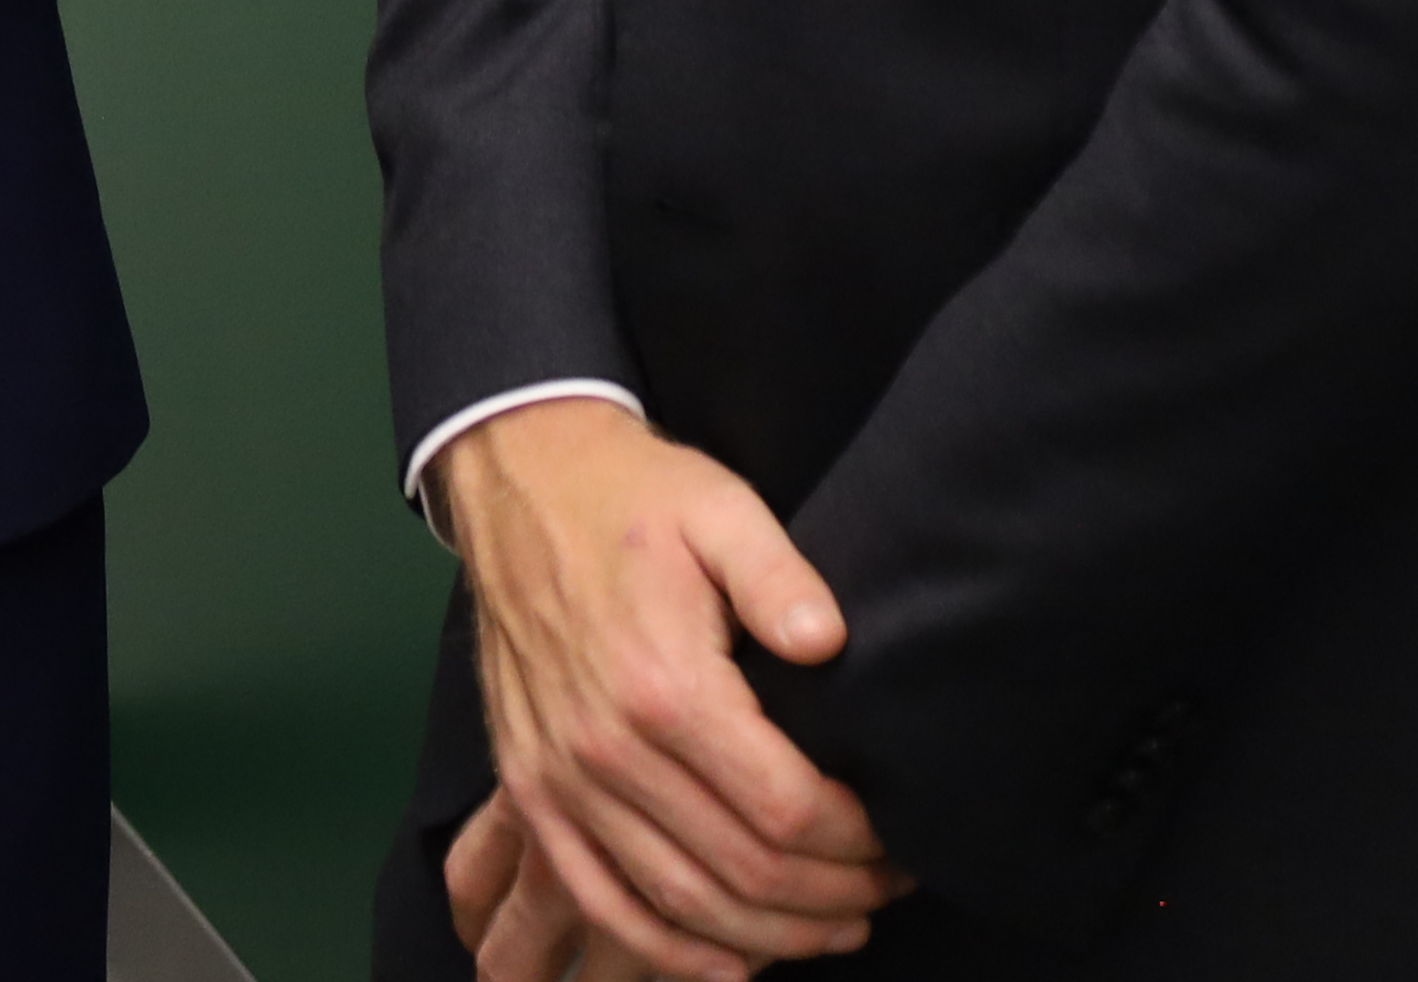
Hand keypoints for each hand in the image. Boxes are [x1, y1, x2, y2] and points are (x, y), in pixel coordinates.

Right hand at [438, 400, 899, 978]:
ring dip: (769, 935)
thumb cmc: (632, 499)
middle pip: (742, 870)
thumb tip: (832, 641)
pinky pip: (601, 900)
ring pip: (680, 901)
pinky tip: (728, 964)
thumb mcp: (720, 507)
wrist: (518, 483)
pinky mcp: (530, 791)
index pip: (784, 807)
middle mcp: (604, 747)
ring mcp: (558, 778)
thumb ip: (780, 575)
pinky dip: (667, 951)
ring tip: (835, 927)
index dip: (857, 841)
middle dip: (831, 896)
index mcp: (662, 684)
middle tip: (886, 890)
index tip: (898, 838)